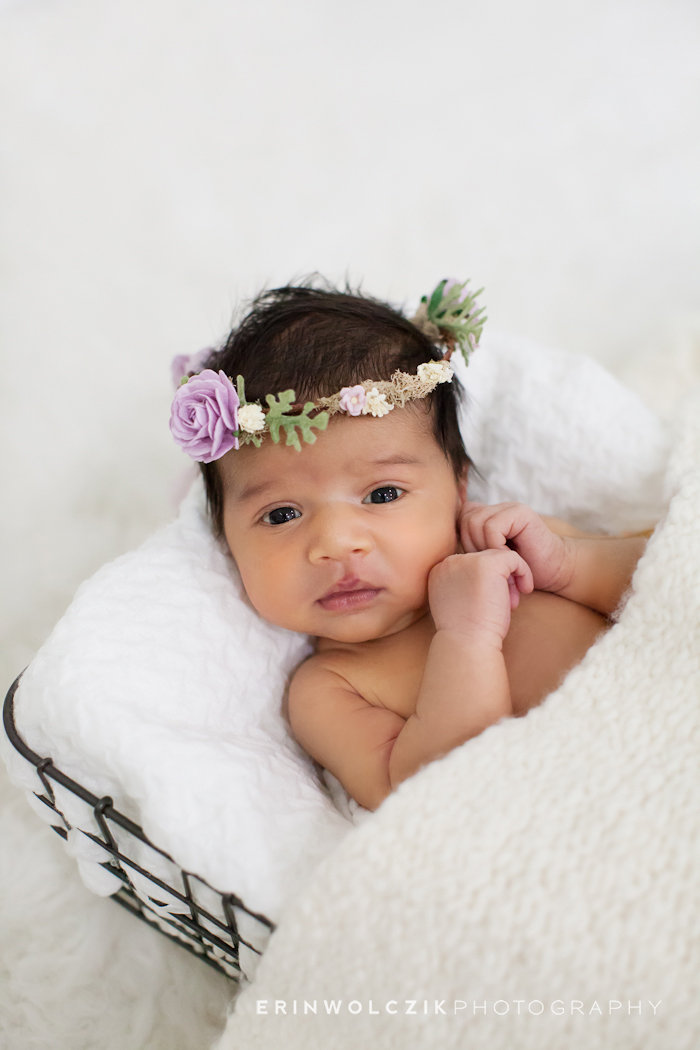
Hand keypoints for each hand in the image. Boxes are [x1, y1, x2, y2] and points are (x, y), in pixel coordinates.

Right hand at [428, 549, 533, 644]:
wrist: (467, 644)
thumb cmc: (466, 633)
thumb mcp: (457, 604)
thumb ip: (462, 587)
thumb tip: (486, 579)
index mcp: (438, 571)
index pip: (470, 566)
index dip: (485, 582)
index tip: (490, 604)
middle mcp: (449, 562)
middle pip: (484, 559)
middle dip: (498, 580)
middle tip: (506, 604)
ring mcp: (468, 560)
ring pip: (499, 557)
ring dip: (510, 579)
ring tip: (511, 602)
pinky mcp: (487, 564)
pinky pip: (513, 558)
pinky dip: (524, 572)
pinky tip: (525, 591)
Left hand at [458, 500, 575, 593]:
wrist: (552, 571)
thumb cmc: (519, 570)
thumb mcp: (487, 559)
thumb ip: (470, 546)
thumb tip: (440, 544)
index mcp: (486, 515)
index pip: (460, 518)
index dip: (464, 541)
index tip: (479, 561)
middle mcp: (496, 508)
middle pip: (464, 520)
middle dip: (473, 547)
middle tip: (490, 565)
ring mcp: (508, 507)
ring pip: (475, 522)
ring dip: (485, 548)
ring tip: (500, 561)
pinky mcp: (520, 512)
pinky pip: (492, 526)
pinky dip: (495, 546)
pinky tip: (508, 556)